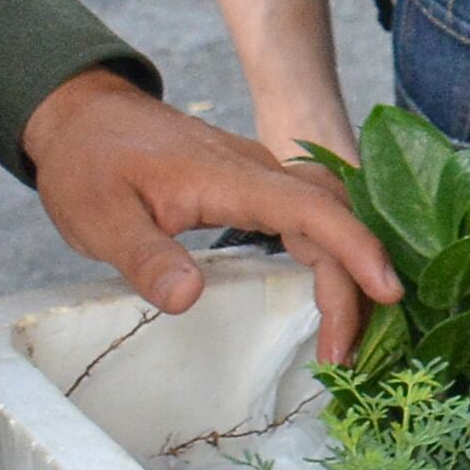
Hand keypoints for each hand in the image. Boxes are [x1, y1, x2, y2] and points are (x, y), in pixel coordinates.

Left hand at [19, 69, 403, 362]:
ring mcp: (257, 176)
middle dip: (354, 281)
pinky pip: (308, 216)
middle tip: (345, 353)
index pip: (312, 209)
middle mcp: (257, 171)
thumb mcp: (101, 217)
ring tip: (341, 336)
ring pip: (326, 215)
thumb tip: (188, 300)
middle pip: (333, 217)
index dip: (355, 249)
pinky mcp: (251, 186)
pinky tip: (325, 292)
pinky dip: (328, 255)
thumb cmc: (88, 163)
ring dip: (344, 271)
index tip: (387, 292)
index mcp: (229, 177)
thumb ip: (146, 256)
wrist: (82, 115)